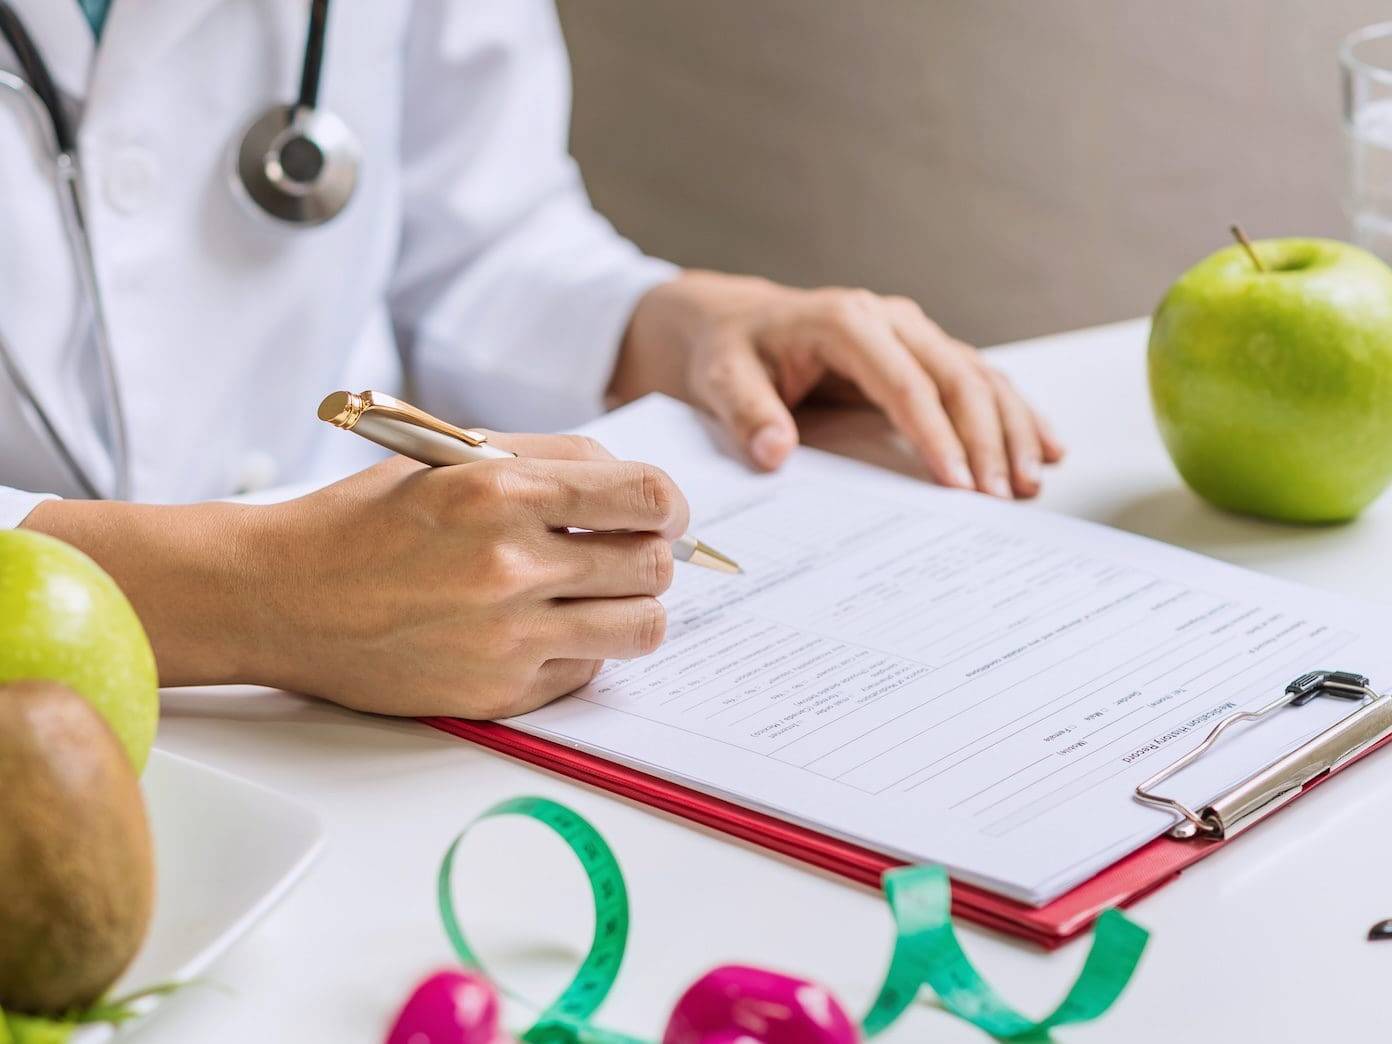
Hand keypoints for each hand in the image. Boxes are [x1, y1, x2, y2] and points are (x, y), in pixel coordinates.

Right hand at [250, 434, 687, 715]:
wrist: (283, 597)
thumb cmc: (367, 520)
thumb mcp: (454, 455)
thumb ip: (554, 460)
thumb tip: (634, 488)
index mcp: (501, 491)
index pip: (647, 497)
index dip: (670, 505)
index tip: (661, 513)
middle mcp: (511, 566)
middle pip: (654, 567)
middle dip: (650, 555)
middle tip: (622, 552)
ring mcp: (508, 638)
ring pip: (641, 628)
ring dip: (630, 607)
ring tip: (595, 594)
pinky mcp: (499, 693)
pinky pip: (588, 671)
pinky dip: (581, 649)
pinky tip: (541, 629)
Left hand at [610, 271, 1063, 497]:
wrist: (733, 324)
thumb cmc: (728, 352)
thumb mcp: (720, 379)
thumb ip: (747, 413)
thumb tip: (776, 451)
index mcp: (843, 321)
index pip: (904, 381)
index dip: (935, 432)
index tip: (956, 483)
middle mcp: (888, 320)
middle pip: (956, 377)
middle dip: (987, 438)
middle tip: (1004, 495)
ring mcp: (912, 334)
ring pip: (979, 376)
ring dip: (1011, 428)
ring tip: (1030, 483)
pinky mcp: (922, 354)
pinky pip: (979, 380)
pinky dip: (1014, 413)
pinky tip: (1045, 447)